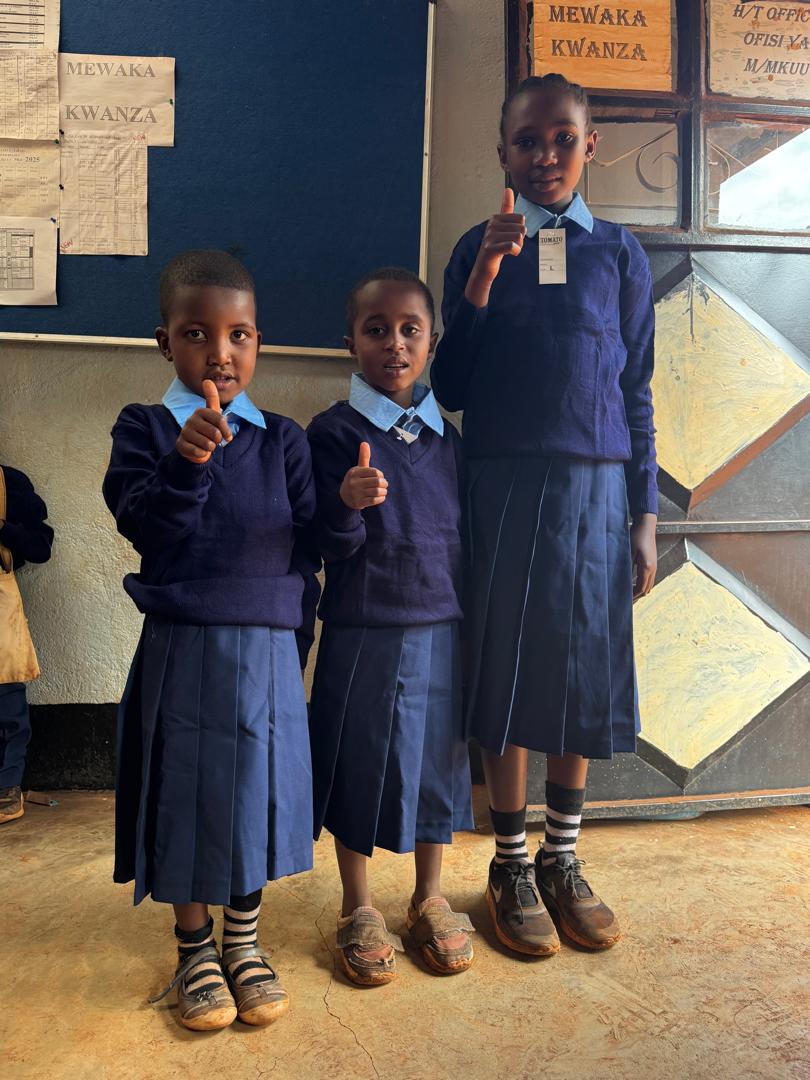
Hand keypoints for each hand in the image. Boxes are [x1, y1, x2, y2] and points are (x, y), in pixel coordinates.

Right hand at [175, 379, 232, 462]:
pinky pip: (198, 452)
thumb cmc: (206, 430)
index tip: (228, 437)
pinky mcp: (181, 444)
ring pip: (207, 444)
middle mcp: (191, 420)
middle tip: (214, 441)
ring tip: (207, 445)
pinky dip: (203, 454)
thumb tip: (207, 380)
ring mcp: (185, 432)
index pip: (219, 420)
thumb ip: (212, 399)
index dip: (226, 430)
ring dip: (210, 448)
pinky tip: (199, 450)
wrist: (193, 447)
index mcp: (200, 411)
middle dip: (218, 440)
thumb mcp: (212, 415)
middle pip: (215, 433)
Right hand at [339, 442, 387, 509]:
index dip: (380, 474)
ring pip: (377, 491)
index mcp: (355, 473)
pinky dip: (381, 498)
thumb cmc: (355, 480)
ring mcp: (356, 494)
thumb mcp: (358, 468)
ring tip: (384, 490)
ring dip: (384, 491)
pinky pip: (374, 500)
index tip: (380, 476)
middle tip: (385, 484)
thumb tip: (364, 443)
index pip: (374, 472)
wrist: (343, 497)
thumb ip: (363, 457)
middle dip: (384, 483)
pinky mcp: (359, 503)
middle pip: (377, 482)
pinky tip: (381, 496)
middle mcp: (354, 483)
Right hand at [464, 187, 525, 307]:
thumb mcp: (502, 226)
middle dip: (520, 239)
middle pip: (521, 228)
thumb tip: (508, 189)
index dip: (520, 229)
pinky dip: (515, 251)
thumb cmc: (496, 246)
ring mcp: (490, 236)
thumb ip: (506, 208)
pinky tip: (510, 254)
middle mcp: (492, 225)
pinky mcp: (491, 248)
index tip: (510, 236)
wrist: (485, 267)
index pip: (521, 218)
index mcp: (496, 218)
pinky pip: (513, 246)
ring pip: (519, 237)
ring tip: (508, 250)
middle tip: (509, 245)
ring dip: (518, 246)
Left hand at [631, 513, 656, 599]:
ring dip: (640, 590)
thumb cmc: (637, 536)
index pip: (640, 589)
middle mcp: (653, 569)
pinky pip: (649, 579)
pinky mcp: (653, 563)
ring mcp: (654, 566)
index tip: (623, 600)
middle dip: (636, 596)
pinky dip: (642, 584)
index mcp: (647, 568)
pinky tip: (633, 583)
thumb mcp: (628, 552)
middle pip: (646, 589)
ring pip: (649, 585)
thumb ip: (626, 567)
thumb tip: (620, 581)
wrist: (646, 525)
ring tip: (628, 594)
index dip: (632, 596)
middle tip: (624, 600)